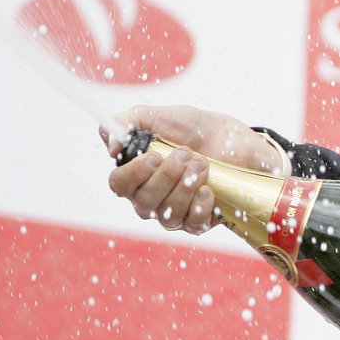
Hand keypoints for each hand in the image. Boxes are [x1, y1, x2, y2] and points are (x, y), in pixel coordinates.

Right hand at [101, 104, 284, 234]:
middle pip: (145, 200)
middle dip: (167, 176)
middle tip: (186, 153)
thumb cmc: (189, 128)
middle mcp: (149, 198)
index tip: (154, 156)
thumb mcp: (153, 115)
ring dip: (185, 187)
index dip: (134, 174)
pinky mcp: (198, 220)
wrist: (229, 137)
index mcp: (134, 175)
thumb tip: (111, 147)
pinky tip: (207, 190)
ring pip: (168, 213)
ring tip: (202, 163)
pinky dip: (199, 207)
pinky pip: (192, 224)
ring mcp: (173, 212)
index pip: (119, 185)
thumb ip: (125, 123)